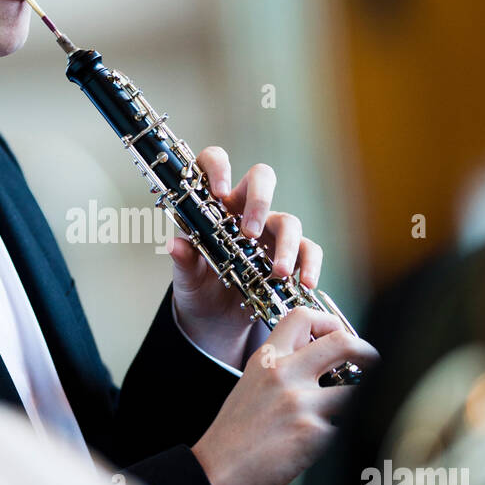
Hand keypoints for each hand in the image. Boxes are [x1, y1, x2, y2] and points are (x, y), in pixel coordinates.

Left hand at [169, 147, 322, 366]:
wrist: (213, 320)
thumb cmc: (197, 286)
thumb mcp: (186, 277)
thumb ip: (184, 260)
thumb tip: (174, 245)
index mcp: (214, 204)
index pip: (215, 164)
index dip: (218, 168)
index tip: (218, 193)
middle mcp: (244, 210)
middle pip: (262, 178)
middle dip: (259, 201)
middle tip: (250, 233)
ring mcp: (270, 231)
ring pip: (289, 219)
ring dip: (286, 245)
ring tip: (278, 272)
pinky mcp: (290, 255)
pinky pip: (308, 250)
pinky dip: (310, 265)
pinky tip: (305, 282)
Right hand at [190, 309, 378, 484]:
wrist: (216, 473)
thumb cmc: (233, 437)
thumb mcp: (251, 386)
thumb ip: (282, 369)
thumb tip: (323, 364)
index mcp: (267, 359)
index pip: (303, 317)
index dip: (330, 322)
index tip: (341, 335)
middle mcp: (285, 374)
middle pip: (343, 342)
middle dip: (368, 352)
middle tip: (374, 363)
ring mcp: (300, 402)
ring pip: (356, 389)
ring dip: (362, 399)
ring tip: (357, 409)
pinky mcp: (313, 433)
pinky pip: (347, 424)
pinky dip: (346, 431)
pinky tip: (332, 441)